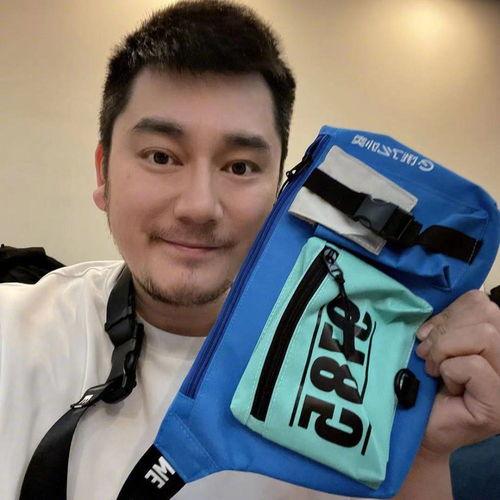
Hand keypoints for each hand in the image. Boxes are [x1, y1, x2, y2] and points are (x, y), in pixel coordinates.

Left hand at [415, 290, 499, 455]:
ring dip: (446, 349)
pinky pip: (474, 365)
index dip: (449, 311)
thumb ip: (447, 322)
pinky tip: (445, 385)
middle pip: (487, 313)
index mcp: (493, 338)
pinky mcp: (498, 405)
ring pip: (486, 335)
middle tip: (426, 354)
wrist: (416, 426)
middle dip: (445, 330)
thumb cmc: (424, 381)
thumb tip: (435, 306)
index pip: (480, 301)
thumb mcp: (436, 341)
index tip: (427, 334)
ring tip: (434, 367)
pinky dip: (449, 370)